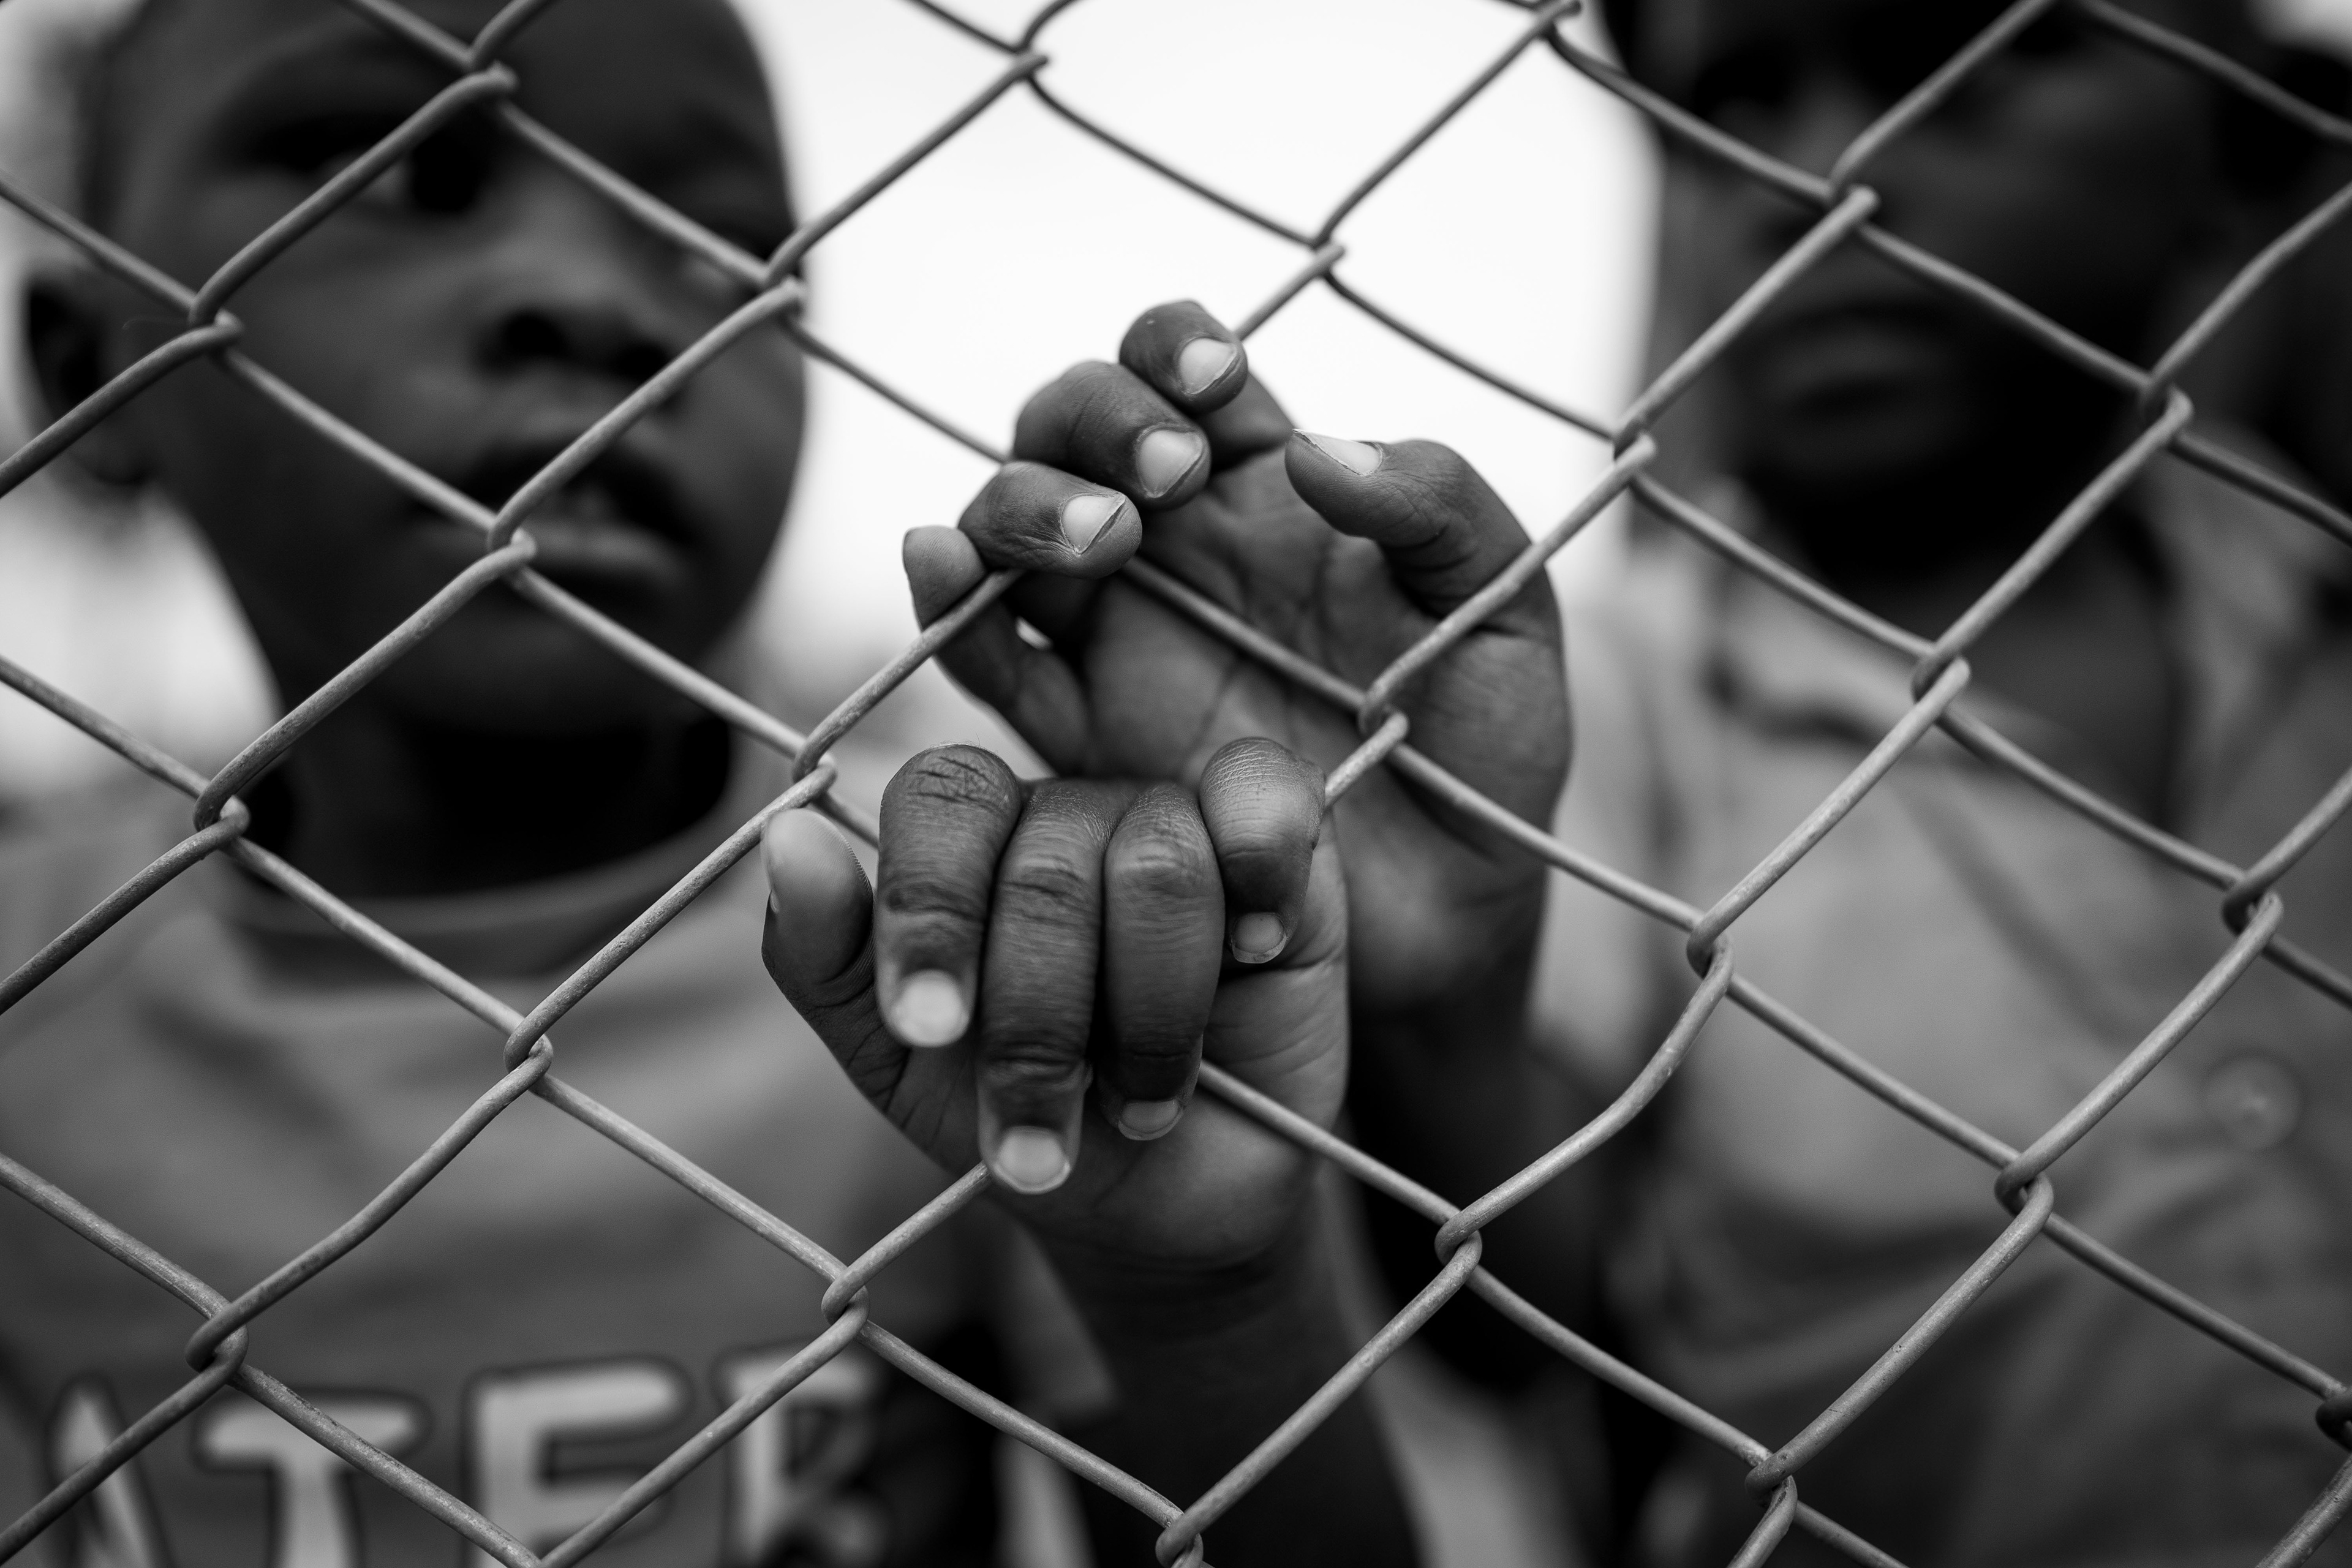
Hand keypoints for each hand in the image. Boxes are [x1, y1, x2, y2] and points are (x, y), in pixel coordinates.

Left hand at [760, 736, 1340, 1280]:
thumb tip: (787, 836)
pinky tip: (1250, 957)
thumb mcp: (896, 1066)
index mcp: (972, 843)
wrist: (1158, 1214)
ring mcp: (1179, 820)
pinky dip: (1258, 885)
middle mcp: (1073, 814)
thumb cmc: (1019, 1124)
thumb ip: (824, 957)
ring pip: (1158, 864)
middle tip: (1039, 1133)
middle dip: (1038, 1023)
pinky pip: (1265, 807)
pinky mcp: (1286, 847)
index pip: (942, 799)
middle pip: (1046, 863)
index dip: (929, 909)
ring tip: (1141, 1100)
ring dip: (1147, 1019)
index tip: (925, 1029)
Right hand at [902, 302, 1566, 1026]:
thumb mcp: (1508, 612)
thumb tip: (1312, 448)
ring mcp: (1115, 639)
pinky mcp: (1080, 738)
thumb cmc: (1487, 753)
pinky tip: (943, 567)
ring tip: (1105, 544)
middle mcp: (1174, 549)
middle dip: (1095, 420)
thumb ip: (1441, 507)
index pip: (1183, 373)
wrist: (1452, 914)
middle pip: (1069, 426)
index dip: (1174, 348)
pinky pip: (989, 662)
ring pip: (1007, 525)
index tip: (1219, 386)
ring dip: (1026, 503)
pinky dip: (948, 609)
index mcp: (1270, 492)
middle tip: (1169, 480)